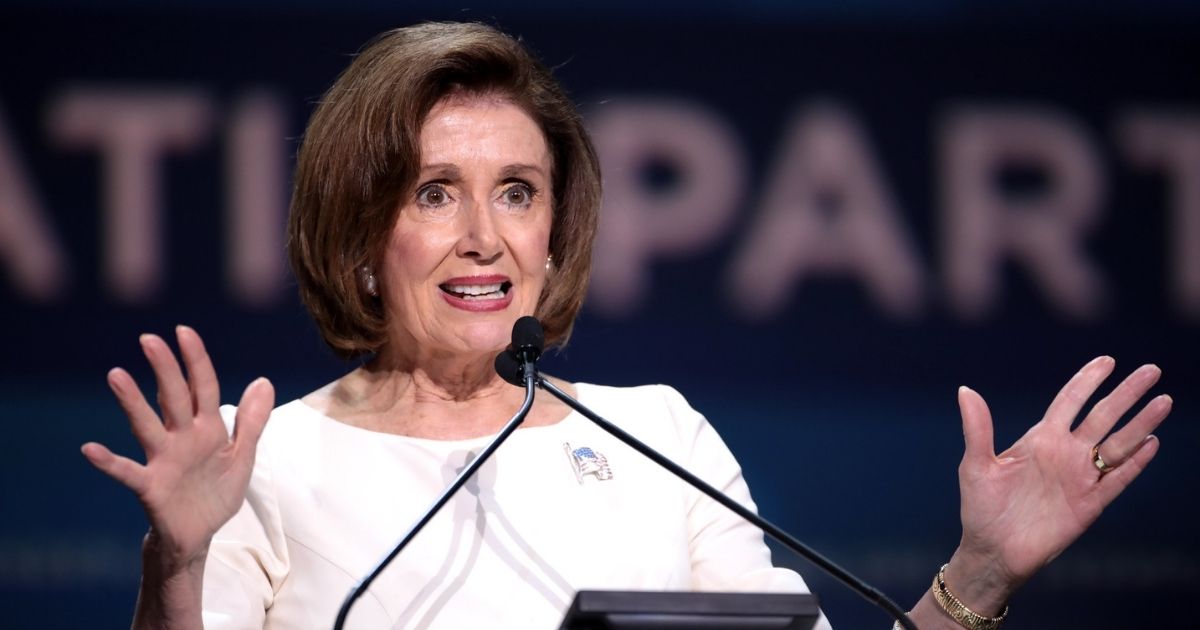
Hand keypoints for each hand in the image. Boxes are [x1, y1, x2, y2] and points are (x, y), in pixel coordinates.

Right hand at [81, 325, 273, 571]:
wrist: (200, 535)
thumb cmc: (217, 492)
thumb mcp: (242, 456)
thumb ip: (252, 421)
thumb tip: (264, 381)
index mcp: (208, 429)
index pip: (202, 387)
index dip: (196, 361)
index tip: (183, 331)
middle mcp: (182, 438)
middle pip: (173, 398)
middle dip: (165, 369)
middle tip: (149, 339)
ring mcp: (164, 460)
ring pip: (147, 425)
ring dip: (132, 402)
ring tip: (116, 375)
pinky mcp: (151, 486)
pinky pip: (128, 471)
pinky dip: (109, 461)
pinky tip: (90, 448)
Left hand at [947, 356, 1170, 612]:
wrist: (992, 551)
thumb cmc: (980, 507)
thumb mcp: (975, 465)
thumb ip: (977, 429)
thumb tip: (965, 390)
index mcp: (1039, 439)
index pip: (1070, 401)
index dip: (1088, 380)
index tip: (1108, 361)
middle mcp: (1065, 454)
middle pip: (1103, 416)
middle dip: (1126, 393)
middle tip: (1152, 370)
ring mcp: (1080, 478)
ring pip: (1118, 444)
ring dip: (1141, 424)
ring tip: (1163, 401)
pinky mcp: (1090, 505)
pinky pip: (1118, 480)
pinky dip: (1135, 463)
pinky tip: (1152, 442)